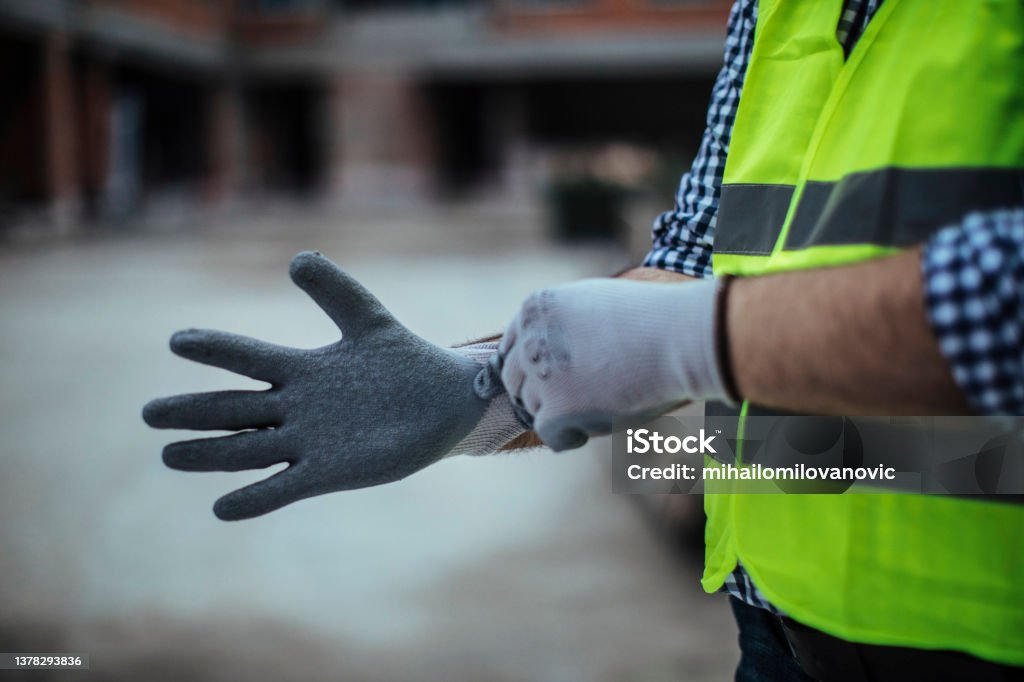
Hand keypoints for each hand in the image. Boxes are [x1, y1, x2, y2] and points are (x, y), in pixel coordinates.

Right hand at [144, 252, 491, 520]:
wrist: (447, 404)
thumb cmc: (408, 361)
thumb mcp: (368, 320)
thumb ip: (335, 292)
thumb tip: (297, 259)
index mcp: (303, 370)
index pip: (248, 358)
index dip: (215, 350)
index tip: (178, 340)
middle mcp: (297, 408)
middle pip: (235, 409)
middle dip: (193, 411)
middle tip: (149, 412)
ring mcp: (310, 443)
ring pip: (247, 449)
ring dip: (209, 453)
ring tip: (169, 454)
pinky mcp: (329, 473)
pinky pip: (283, 488)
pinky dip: (254, 499)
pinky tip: (221, 508)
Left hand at [496, 277, 727, 450]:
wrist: (680, 338)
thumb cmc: (651, 320)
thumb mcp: (594, 304)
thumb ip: (563, 325)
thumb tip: (546, 361)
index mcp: (536, 307)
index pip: (512, 347)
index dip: (532, 368)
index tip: (552, 381)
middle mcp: (530, 339)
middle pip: (515, 379)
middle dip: (540, 393)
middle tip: (571, 402)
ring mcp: (541, 375)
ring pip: (533, 407)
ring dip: (558, 413)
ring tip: (598, 407)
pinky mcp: (556, 409)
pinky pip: (548, 433)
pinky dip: (567, 437)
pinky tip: (588, 431)